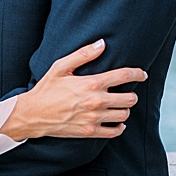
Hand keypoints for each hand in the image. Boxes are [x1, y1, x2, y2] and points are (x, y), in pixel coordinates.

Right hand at [2, 40, 146, 139]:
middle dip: (132, 94)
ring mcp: (94, 118)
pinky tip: (116, 122)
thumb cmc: (46, 89)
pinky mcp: (90, 131)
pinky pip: (114, 131)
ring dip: (124, 109)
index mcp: (91, 83)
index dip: (138, 74)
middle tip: (126, 92)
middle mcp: (96, 101)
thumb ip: (82, 55)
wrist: (32, 114)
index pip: (124, 76)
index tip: (143, 74)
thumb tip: (102, 44)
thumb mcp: (60, 67)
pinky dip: (119, 127)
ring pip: (124, 115)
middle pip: (129, 98)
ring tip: (118, 106)